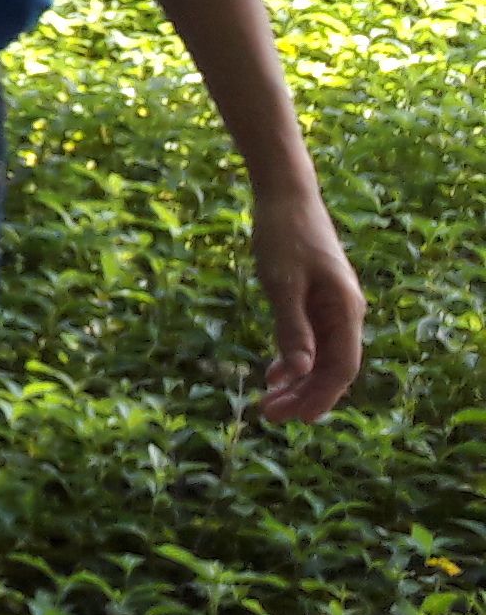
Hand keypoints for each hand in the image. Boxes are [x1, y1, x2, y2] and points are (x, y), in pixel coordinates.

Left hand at [248, 181, 365, 423]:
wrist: (285, 196)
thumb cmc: (283, 235)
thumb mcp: (282, 282)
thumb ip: (291, 326)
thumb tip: (298, 372)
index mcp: (346, 310)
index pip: (341, 368)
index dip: (320, 396)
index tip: (294, 418)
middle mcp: (346, 313)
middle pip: (331, 368)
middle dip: (304, 395)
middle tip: (268, 415)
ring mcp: (332, 307)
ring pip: (319, 357)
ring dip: (297, 381)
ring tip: (267, 402)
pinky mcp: (315, 300)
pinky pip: (310, 340)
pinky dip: (293, 359)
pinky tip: (274, 373)